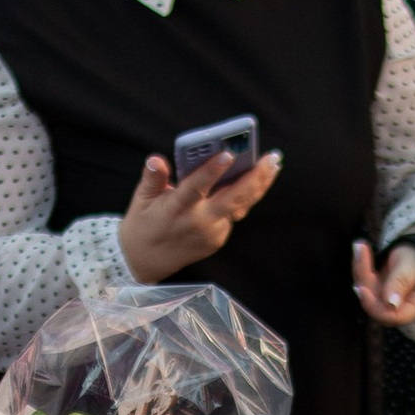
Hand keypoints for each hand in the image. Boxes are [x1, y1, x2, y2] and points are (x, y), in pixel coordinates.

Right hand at [116, 144, 281, 282]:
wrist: (144, 261)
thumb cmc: (143, 223)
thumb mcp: (141, 199)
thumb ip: (152, 178)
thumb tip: (156, 160)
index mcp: (176, 209)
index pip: (196, 187)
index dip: (211, 171)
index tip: (227, 153)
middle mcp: (198, 222)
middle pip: (232, 199)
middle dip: (255, 177)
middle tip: (271, 156)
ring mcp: (211, 233)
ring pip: (240, 206)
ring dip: (259, 185)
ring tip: (273, 164)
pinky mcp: (218, 239)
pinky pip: (235, 214)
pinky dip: (246, 196)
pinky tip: (258, 178)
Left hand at [353, 223, 414, 328]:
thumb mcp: (414, 264)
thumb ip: (401, 283)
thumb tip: (390, 305)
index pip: (393, 316)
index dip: (375, 307)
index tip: (362, 289)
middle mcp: (403, 304)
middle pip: (376, 304)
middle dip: (364, 280)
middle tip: (360, 253)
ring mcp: (391, 297)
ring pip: (368, 291)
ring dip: (360, 268)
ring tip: (360, 246)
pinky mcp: (382, 286)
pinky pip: (366, 281)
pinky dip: (362, 265)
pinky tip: (362, 247)